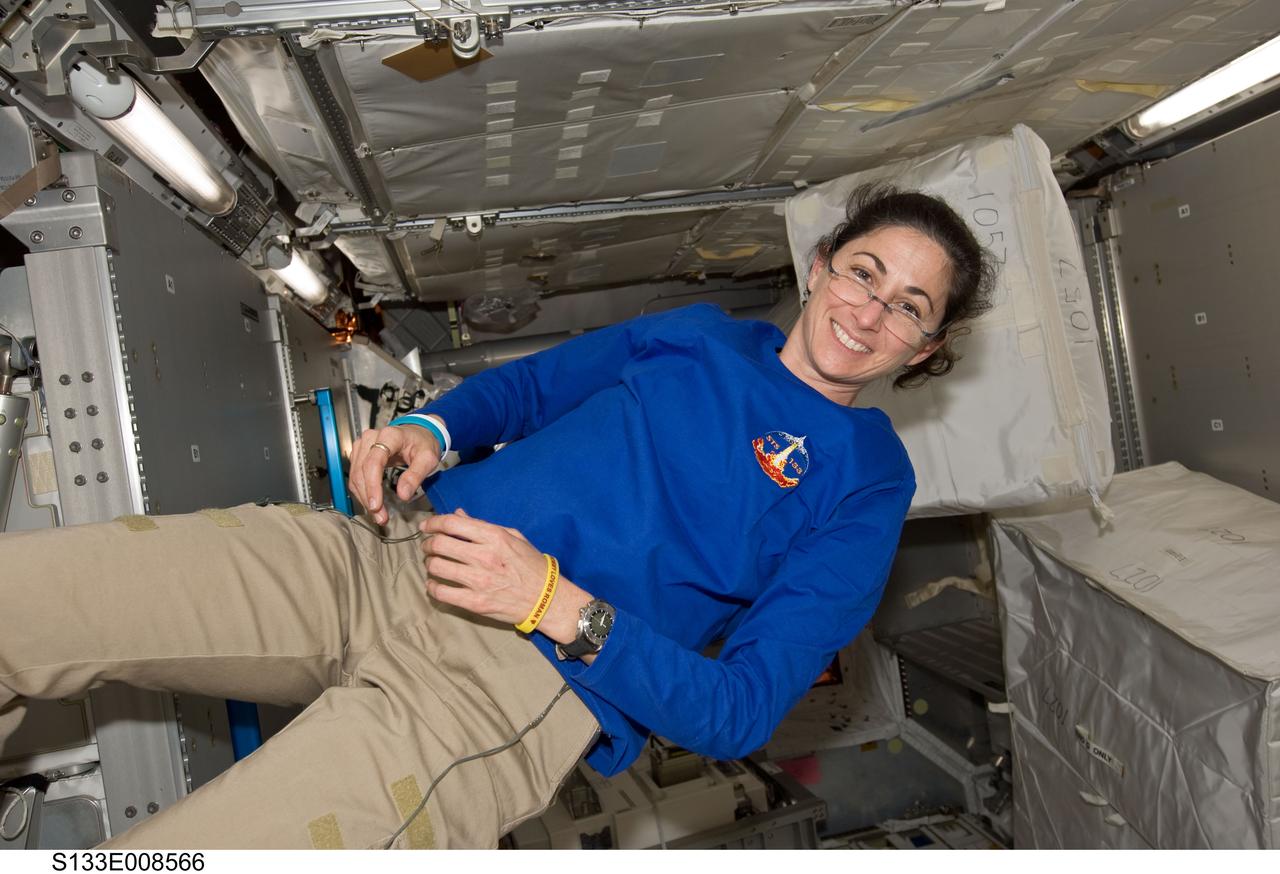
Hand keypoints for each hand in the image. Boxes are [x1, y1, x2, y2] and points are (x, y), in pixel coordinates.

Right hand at [349, 424, 440, 524]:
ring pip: (355, 476)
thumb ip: (416, 475)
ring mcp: (362, 445)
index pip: (373, 462)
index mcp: (389, 436)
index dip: (372, 485)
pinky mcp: (360, 454)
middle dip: (369, 497)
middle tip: (381, 517)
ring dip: (364, 498)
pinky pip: (356, 476)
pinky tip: (373, 503)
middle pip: (361, 471)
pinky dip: (363, 492)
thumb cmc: (423, 443)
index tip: (376, 505)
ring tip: (378, 514)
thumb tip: (403, 495)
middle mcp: (371, 438)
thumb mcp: (428, 458)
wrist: (419, 433)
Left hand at [421, 509, 589, 640]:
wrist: (546, 599)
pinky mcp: (476, 602)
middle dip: (428, 543)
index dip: (433, 522)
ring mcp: (479, 581)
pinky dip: (432, 587)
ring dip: (429, 563)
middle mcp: (484, 557)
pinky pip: (441, 593)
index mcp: (494, 537)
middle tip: (428, 545)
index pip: (452, 524)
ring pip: (436, 567)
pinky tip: (435, 584)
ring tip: (433, 563)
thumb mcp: (513, 537)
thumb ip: (483, 525)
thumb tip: (458, 514)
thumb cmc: (531, 565)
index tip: (427, 526)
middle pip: (439, 544)